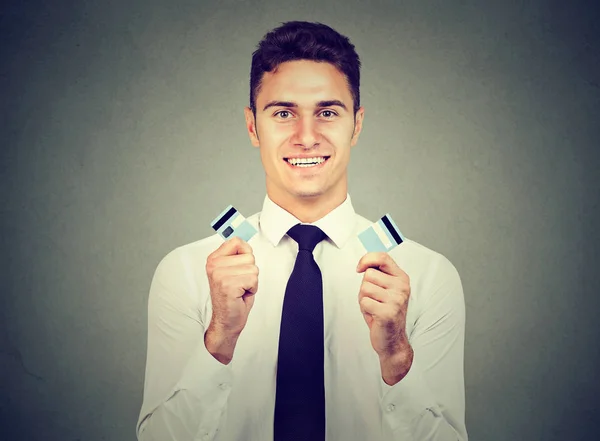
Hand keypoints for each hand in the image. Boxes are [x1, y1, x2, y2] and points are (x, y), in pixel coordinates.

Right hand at [204, 236, 258, 362]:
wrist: (226, 321)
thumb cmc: (232, 297)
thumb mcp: (232, 270)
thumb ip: (237, 254)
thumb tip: (244, 237)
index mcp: (213, 258)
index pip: (237, 241)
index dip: (245, 255)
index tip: (239, 267)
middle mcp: (214, 265)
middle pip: (249, 256)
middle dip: (250, 272)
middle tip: (239, 284)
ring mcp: (219, 274)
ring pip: (253, 268)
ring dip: (251, 281)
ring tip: (240, 290)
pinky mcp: (228, 285)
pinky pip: (253, 279)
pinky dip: (252, 289)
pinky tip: (240, 295)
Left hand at [356, 252, 412, 382]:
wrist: (392, 339)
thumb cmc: (384, 311)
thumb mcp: (384, 288)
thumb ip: (377, 274)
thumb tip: (363, 264)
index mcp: (401, 278)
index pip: (383, 257)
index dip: (366, 259)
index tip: (359, 268)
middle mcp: (402, 287)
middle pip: (369, 274)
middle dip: (365, 287)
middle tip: (374, 299)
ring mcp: (396, 300)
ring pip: (364, 288)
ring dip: (364, 299)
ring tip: (374, 307)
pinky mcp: (388, 312)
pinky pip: (364, 302)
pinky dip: (364, 309)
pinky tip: (374, 315)